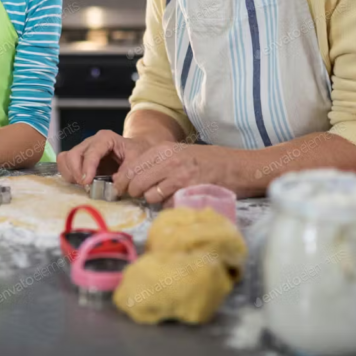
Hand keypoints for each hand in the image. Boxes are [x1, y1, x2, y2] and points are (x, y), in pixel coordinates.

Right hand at [57, 130, 152, 185]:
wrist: (136, 151)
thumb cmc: (137, 154)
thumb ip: (128, 172)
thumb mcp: (138, 161)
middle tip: (87, 187)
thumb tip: (115, 185)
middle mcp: (91, 142)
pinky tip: (80, 182)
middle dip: (77, 173)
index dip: (87, 168)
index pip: (91, 152)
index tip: (87, 183)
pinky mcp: (78, 158)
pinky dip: (68, 174)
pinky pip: (64, 163)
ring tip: (84, 185)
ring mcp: (83, 149)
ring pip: (65, 159)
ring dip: (71, 174)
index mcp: (105, 138)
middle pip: (73, 155)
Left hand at [113, 142, 233, 203]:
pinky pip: (168, 205)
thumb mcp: (176, 152)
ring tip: (165, 194)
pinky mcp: (189, 192)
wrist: (235, 166)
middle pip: (136, 184)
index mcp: (162, 149)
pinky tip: (178, 198)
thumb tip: (124, 178)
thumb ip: (153, 162)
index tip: (121, 189)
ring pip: (150, 197)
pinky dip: (169, 206)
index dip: (122, 182)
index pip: (130, 169)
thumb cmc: (204, 160)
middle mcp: (169, 161)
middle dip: (135, 193)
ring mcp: (179, 177)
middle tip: (141, 195)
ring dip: (154, 200)